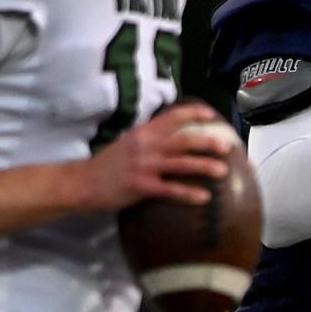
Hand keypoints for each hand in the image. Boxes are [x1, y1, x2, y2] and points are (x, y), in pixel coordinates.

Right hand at [73, 102, 233, 211]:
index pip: (173, 116)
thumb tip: (172, 138)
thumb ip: (149, 139)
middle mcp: (146, 145)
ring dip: (204, 166)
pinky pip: (171, 189)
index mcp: (143, 132)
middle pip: (183, 140)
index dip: (194, 113)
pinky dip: (189, 193)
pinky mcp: (141, 186)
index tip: (212, 115)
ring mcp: (144, 165)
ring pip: (181, 163)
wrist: (82, 183)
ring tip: (223, 171)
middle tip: (228, 146)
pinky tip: (204, 198)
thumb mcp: (127, 143)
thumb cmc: (107, 165)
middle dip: (208, 142)